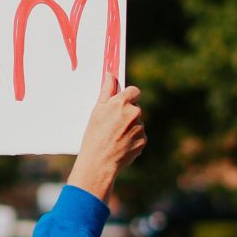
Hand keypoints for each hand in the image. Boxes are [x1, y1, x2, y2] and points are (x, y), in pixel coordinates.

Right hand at [68, 77, 145, 203]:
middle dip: (126, 114)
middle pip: (135, 108)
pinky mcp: (143, 141)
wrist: (100, 162)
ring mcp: (140, 128)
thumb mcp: (97, 111)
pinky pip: (139, 136)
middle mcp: (134, 113)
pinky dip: (132, 139)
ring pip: (137, 123)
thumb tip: (110, 75)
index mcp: (122, 103)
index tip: (122, 102)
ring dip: (130, 127)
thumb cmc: (94, 135)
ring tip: (115, 137)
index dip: (128, 96)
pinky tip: (120, 144)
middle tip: (113, 124)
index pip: (134, 91)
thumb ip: (107, 91)